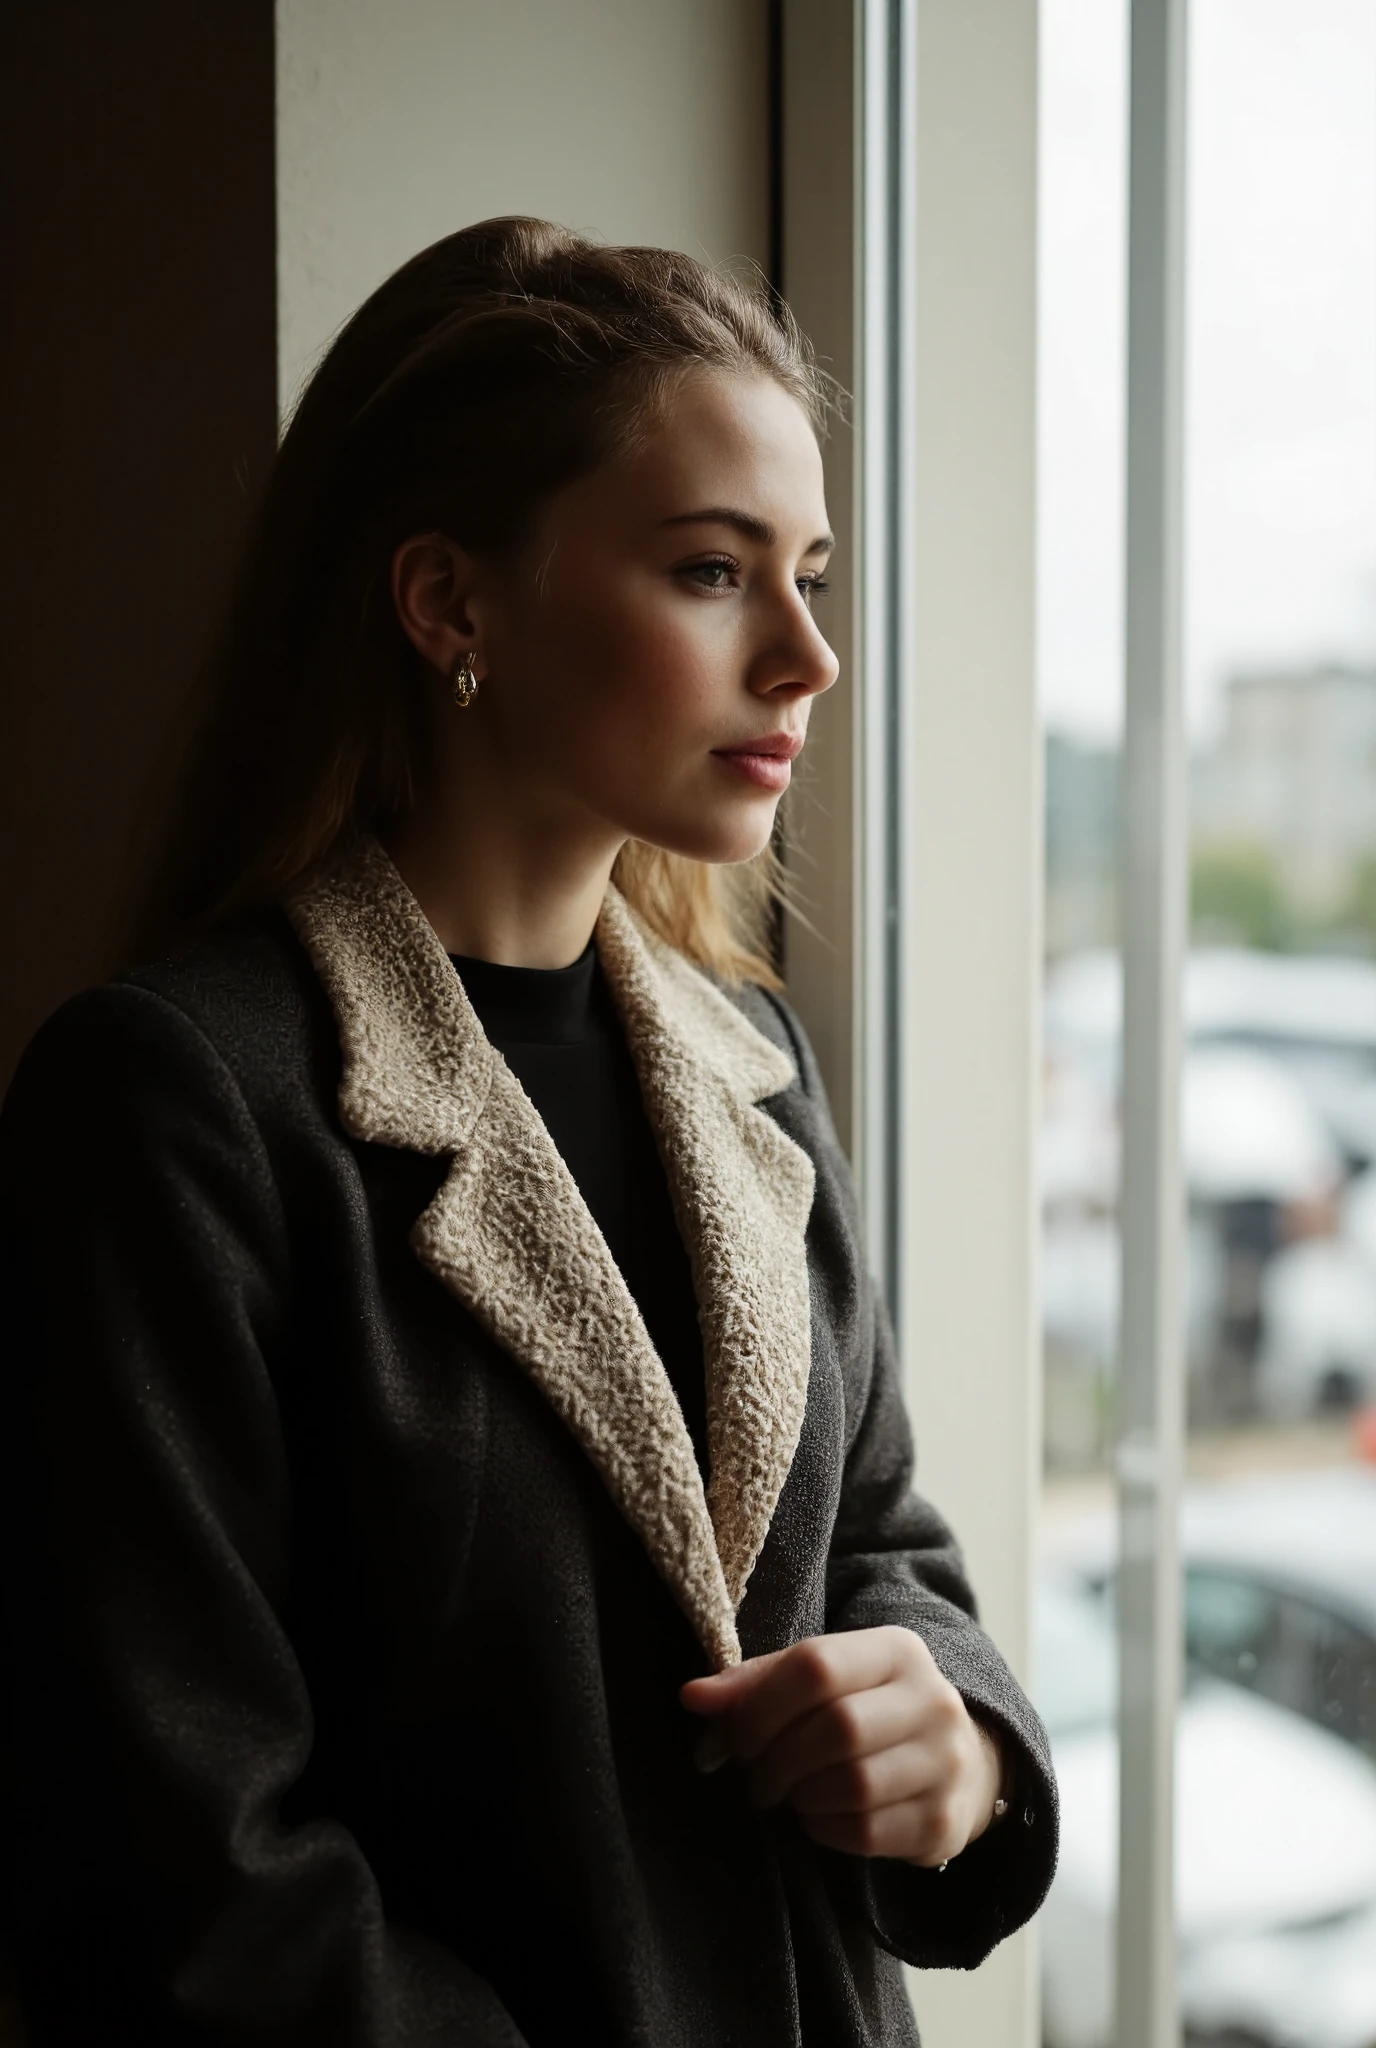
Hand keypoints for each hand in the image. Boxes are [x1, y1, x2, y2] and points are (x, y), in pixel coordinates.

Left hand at [680, 1626, 1004, 1866]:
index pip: (817, 1666)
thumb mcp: (825, 1680)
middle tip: (754, 1774)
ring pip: (852, 1786)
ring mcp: (947, 1763)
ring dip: (800, 1796)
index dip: (759, 1705)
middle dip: (776, 1759)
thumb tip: (693, 1696)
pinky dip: (823, 1828)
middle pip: (836, 1728)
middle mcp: (933, 1701)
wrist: (958, 1763)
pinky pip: (864, 1833)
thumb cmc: (868, 1712)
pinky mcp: (943, 1821)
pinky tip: (818, 1814)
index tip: (732, 1733)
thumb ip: (759, 1682)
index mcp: (897, 1650)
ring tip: (788, 1793)